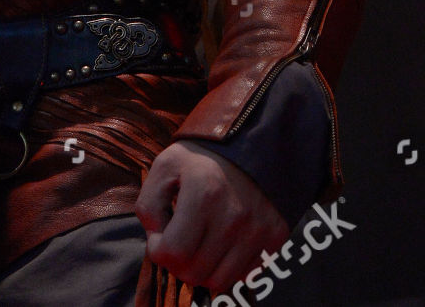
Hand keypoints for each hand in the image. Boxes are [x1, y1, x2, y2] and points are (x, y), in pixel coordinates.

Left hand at [135, 139, 288, 292]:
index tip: (160, 234)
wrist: (250, 143)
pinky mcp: (275, 237)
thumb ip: (149, 205)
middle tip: (178, 240)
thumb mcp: (165, 167)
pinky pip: (243, 274)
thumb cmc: (201, 157)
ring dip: (202, 269)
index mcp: (204, 193)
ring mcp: (258, 229)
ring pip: (219, 281)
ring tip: (199, 244)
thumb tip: (157, 240)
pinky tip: (221, 244)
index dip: (158, 249)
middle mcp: (234, 215)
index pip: (174, 252)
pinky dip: (227, 267)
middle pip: (195, 273)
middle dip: (178, 262)